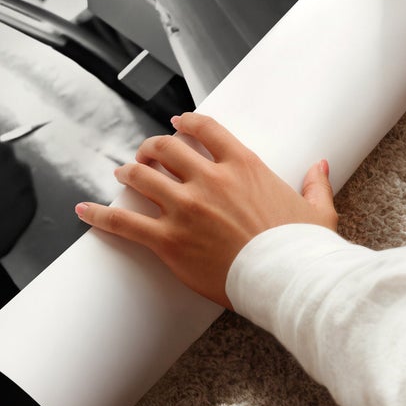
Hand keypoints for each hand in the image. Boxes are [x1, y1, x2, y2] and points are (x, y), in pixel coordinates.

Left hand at [74, 112, 336, 308]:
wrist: (290, 281)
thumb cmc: (304, 249)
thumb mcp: (317, 210)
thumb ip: (314, 184)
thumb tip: (320, 166)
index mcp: (243, 165)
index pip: (205, 129)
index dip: (186, 123)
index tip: (177, 124)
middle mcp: (209, 179)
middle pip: (166, 148)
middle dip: (151, 148)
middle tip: (145, 154)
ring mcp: (186, 208)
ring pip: (142, 177)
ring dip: (128, 173)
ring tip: (121, 174)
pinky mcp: (169, 240)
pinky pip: (125, 222)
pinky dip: (101, 214)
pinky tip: (84, 210)